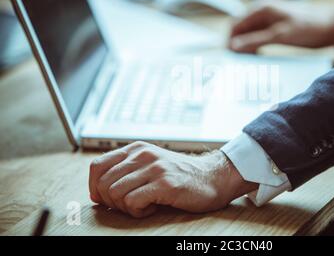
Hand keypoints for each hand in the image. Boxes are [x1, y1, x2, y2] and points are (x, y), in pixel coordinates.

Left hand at [89, 142, 256, 217]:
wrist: (212, 178)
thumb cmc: (179, 175)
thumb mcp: (150, 164)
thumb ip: (127, 170)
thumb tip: (97, 191)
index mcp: (136, 149)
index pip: (97, 166)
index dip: (94, 187)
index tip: (105, 200)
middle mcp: (143, 154)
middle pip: (104, 183)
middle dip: (111, 202)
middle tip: (128, 205)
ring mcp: (154, 168)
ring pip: (115, 193)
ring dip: (125, 207)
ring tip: (143, 205)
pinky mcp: (165, 183)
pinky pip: (132, 202)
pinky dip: (138, 211)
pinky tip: (152, 208)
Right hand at [229, 0, 333, 52]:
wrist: (330, 27)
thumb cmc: (308, 28)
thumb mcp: (280, 36)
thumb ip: (255, 40)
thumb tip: (233, 46)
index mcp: (261, 8)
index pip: (234, 23)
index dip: (228, 40)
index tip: (228, 57)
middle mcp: (261, 11)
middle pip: (238, 28)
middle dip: (235, 43)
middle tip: (236, 62)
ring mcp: (266, 18)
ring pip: (246, 33)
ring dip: (244, 46)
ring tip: (245, 61)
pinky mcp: (273, 27)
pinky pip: (256, 36)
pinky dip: (253, 46)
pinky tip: (256, 56)